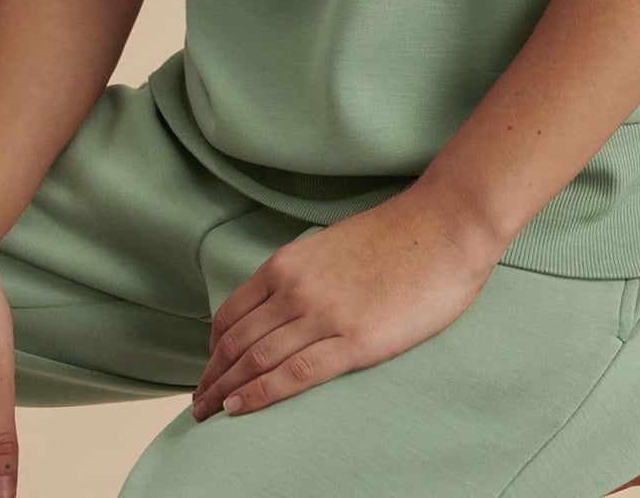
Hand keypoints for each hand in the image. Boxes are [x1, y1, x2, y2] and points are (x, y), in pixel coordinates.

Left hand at [190, 185, 499, 422]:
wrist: (443, 225)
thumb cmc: (397, 236)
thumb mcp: (331, 246)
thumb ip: (305, 275)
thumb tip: (287, 304)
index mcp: (287, 263)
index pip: (231, 313)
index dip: (212, 348)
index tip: (207, 370)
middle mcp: (294, 287)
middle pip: (236, 341)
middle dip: (211, 376)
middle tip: (196, 403)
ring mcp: (322, 314)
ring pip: (255, 360)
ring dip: (225, 391)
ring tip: (207, 414)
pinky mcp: (353, 341)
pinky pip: (293, 375)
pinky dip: (258, 395)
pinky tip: (238, 410)